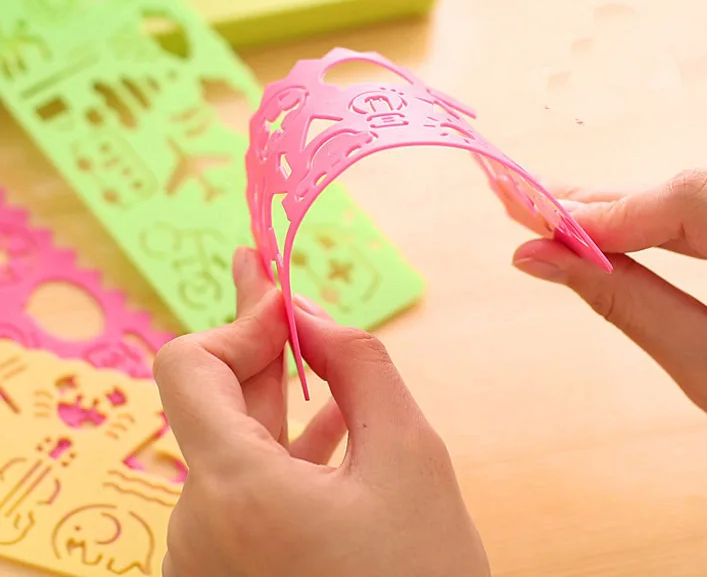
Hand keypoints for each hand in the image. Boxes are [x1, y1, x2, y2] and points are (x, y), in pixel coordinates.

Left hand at [155, 248, 489, 576]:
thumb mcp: (410, 456)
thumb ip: (360, 366)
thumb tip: (311, 313)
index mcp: (233, 492)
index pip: (187, 367)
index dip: (237, 322)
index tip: (284, 299)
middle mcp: (196, 528)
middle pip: (214, 404)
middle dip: (253, 339)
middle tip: (263, 270)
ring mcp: (205, 557)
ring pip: (235, 448)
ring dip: (275, 395)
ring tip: (304, 343)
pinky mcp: (227, 573)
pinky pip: (244, 491)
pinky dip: (280, 447)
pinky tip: (322, 417)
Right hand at [513, 170, 706, 484]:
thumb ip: (631, 307)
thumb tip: (541, 258)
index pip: (696, 203)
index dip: (612, 212)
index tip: (544, 233)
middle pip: (691, 190)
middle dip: (600, 206)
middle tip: (522, 210)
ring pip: (700, 193)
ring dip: (623, 208)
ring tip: (554, 218)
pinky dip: (661, 216)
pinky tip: (615, 219)